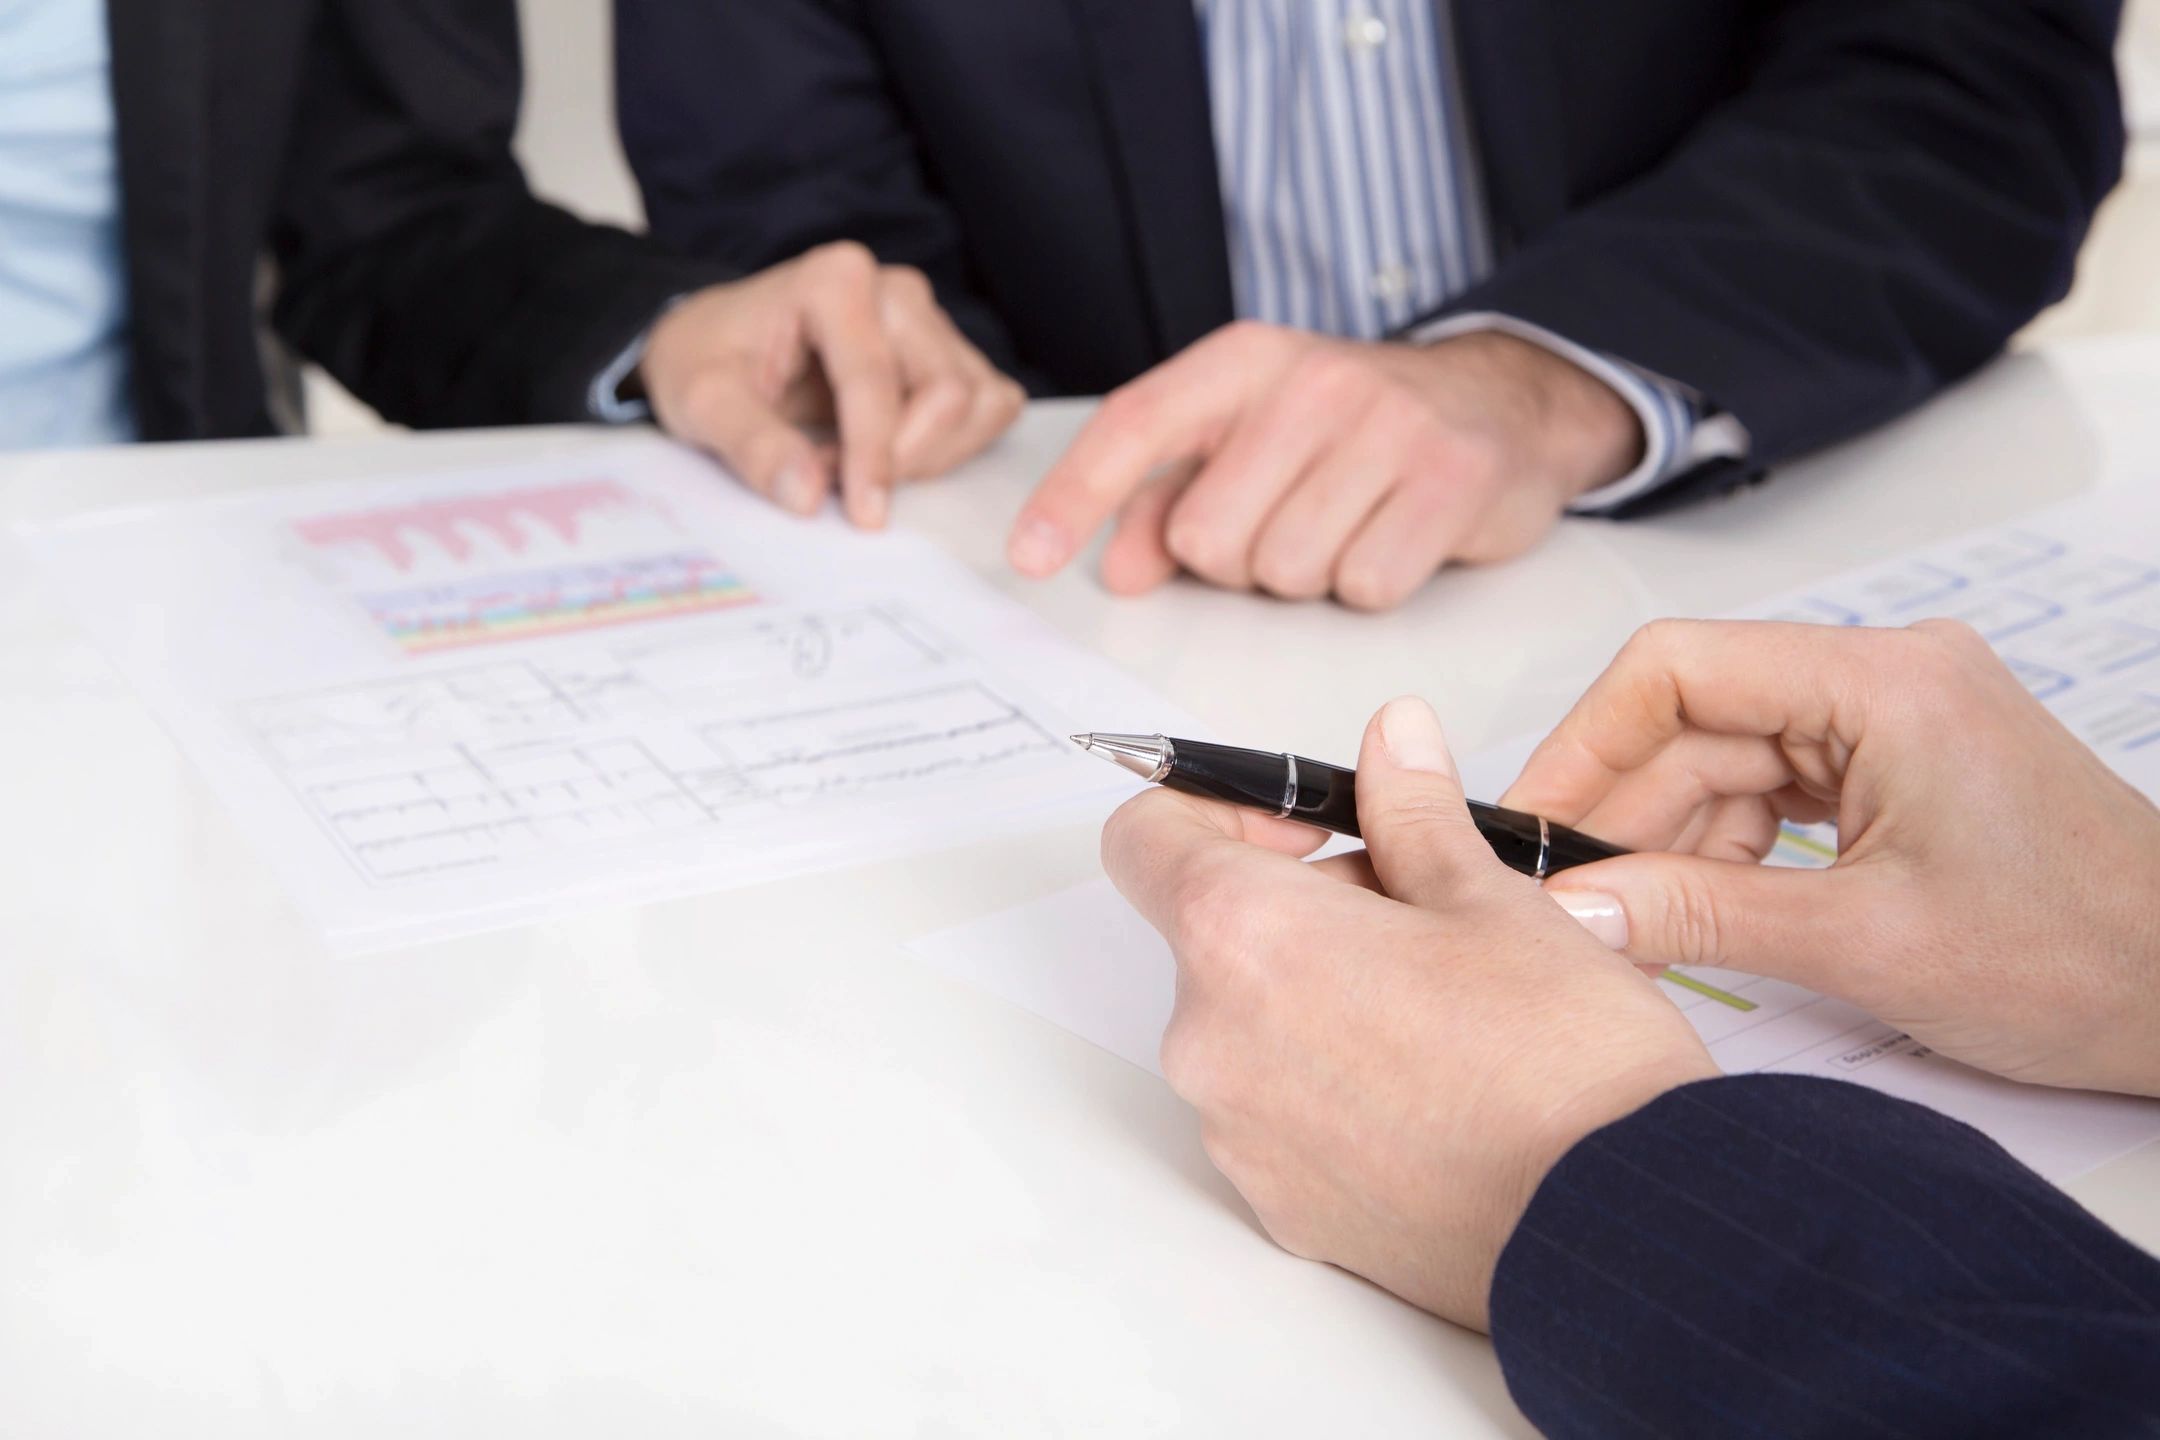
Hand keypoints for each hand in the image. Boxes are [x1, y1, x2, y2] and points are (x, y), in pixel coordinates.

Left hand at [639, 243, 1025, 527]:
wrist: (714, 343)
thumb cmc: (707, 361)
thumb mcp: (701, 401)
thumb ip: (751, 445)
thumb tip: (807, 494)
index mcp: (836, 280)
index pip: (876, 380)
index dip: (875, 455)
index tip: (864, 514)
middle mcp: (896, 290)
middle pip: (947, 392)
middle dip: (906, 458)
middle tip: (846, 490)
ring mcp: (929, 320)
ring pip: (978, 403)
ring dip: (932, 456)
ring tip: (864, 470)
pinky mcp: (948, 352)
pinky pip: (989, 407)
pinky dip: (954, 447)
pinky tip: (898, 456)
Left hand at [1008, 324, 1641, 609]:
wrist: (1502, 402)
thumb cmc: (1352, 430)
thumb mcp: (1253, 438)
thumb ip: (1172, 498)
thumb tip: (1120, 568)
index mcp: (1244, 360)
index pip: (1135, 425)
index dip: (1074, 498)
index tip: (1030, 559)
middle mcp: (1310, 380)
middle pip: (1208, 536)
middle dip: (1234, 561)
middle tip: (1284, 524)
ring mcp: (1387, 426)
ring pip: (1284, 571)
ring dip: (1306, 575)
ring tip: (1344, 524)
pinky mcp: (1451, 479)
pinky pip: (1363, 586)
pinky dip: (1370, 584)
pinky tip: (1392, 537)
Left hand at [1102, 697, 1715, 1329]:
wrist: (1617, 1225)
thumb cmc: (1560, 1061)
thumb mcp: (1489, 896)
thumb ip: (1413, 810)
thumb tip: (1391, 740)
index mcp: (1242, 938)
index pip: (1144, 839)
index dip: (1214, 811)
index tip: (1302, 825)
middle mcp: (1212, 1042)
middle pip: (1212, 936)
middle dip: (1302, 907)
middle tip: (1421, 916)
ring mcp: (1239, 1137)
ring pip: (1249, 1028)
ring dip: (1318, 998)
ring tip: (1443, 1011)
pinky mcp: (1281, 1208)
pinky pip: (1278, 1117)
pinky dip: (1334, 1087)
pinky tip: (1435, 1092)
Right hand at [1506, 620, 2159, 1097]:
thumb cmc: (2085, 957)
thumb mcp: (1865, 945)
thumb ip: (1700, 915)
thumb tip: (1575, 903)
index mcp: (1886, 682)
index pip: (1678, 669)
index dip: (1584, 743)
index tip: (1530, 822)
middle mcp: (1887, 678)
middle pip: (1696, 717)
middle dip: (1625, 810)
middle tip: (1567, 898)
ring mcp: (1894, 721)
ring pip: (1727, 758)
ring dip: (1673, 840)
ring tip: (1640, 924)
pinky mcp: (1898, 768)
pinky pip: (1773, 789)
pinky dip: (1726, 849)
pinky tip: (1701, 911)